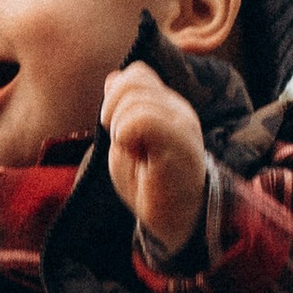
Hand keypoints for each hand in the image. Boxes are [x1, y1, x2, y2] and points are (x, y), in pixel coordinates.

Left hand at [101, 62, 208, 259]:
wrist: (173, 220)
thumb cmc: (149, 185)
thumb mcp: (125, 141)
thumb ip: (121, 109)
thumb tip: (113, 77)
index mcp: (166, 106)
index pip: (137, 73)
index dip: (116, 94)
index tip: (115, 128)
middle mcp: (178, 109)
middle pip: (134, 79)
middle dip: (111, 108)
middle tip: (119, 140)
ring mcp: (182, 123)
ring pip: (136, 99)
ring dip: (119, 127)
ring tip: (131, 151)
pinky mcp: (180, 142)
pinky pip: (143, 119)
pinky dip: (126, 134)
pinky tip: (135, 153)